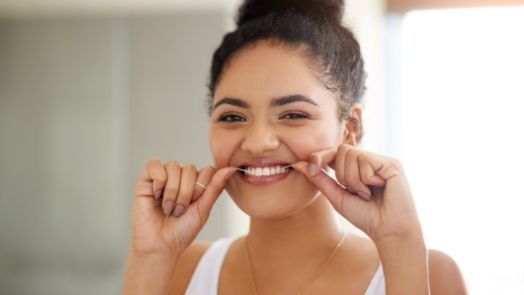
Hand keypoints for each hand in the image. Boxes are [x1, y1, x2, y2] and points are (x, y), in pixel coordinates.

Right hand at [131, 159, 235, 254]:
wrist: (160, 245)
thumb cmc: (182, 231)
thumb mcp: (203, 210)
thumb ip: (215, 188)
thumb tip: (231, 169)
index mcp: (197, 183)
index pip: (207, 170)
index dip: (202, 186)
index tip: (195, 204)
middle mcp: (181, 177)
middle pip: (190, 168)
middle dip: (186, 193)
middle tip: (179, 211)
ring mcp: (164, 177)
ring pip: (174, 166)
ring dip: (172, 191)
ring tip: (168, 208)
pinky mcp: (146, 179)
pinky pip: (154, 165)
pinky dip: (158, 181)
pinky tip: (156, 196)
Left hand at [292, 144, 422, 242]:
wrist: (388, 231)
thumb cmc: (366, 216)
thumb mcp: (337, 196)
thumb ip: (319, 179)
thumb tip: (299, 164)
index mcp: (357, 167)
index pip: (334, 152)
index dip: (321, 156)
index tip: (312, 168)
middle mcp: (369, 160)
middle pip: (341, 150)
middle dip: (342, 174)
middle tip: (356, 192)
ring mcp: (381, 161)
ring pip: (352, 154)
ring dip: (354, 179)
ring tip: (367, 193)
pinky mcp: (391, 163)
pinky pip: (366, 160)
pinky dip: (366, 179)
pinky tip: (378, 188)